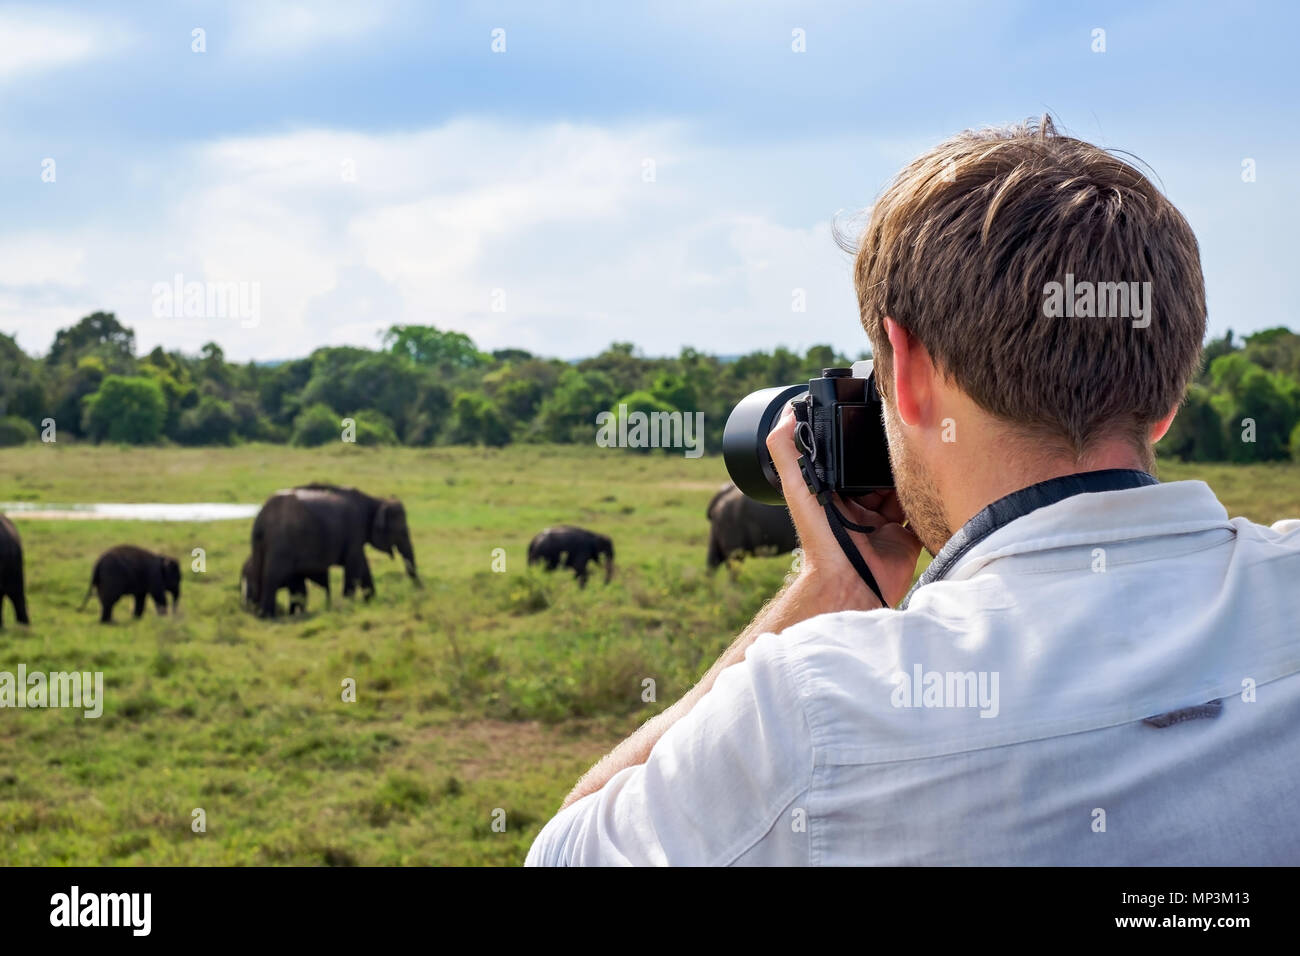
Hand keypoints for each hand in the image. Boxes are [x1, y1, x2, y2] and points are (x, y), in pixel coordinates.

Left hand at [765, 402, 922, 609]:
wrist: (851, 583)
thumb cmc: (821, 539)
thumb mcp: (798, 488)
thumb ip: (787, 452)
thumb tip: (787, 412)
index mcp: (835, 492)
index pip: (849, 457)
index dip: (859, 437)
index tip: (875, 414)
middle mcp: (859, 504)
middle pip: (879, 469)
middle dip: (892, 453)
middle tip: (909, 429)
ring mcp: (884, 519)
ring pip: (903, 486)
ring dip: (912, 471)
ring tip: (926, 446)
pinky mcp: (906, 533)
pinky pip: (921, 509)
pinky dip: (929, 496)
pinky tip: (936, 475)